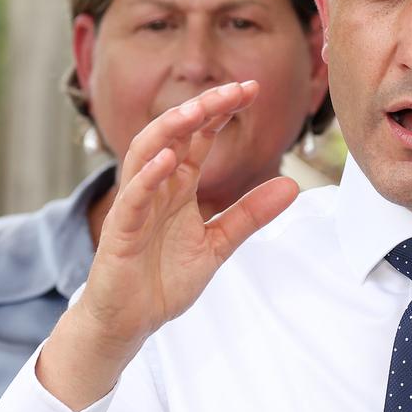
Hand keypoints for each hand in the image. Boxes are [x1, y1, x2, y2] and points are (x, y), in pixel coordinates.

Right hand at [37, 81, 298, 409]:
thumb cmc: (163, 278)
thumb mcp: (218, 243)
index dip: (220, 111)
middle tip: (234, 91)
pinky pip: (131, 200)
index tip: (251, 89)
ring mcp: (135, 208)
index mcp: (178, 187)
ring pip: (145, 155)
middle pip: (173, 135)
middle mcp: (155, 188)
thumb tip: (292, 185)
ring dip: (170, 130)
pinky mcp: (119, 235)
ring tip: (197, 109)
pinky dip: (147, 178)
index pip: (198, 137)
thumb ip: (250, 214)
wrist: (130, 322)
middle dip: (201, 109)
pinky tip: (167, 161)